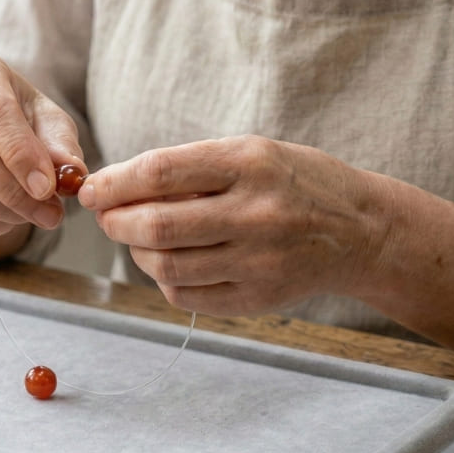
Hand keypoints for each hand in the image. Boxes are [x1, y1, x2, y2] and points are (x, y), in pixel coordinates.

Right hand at [0, 49, 85, 259]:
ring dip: (4, 212)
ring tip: (35, 215)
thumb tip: (70, 173)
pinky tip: (8, 218)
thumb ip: (60, 143)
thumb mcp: (45, 118)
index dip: (20, 154)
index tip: (48, 187)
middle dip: (14, 190)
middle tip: (51, 212)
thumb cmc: (16, 117)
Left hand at [77, 135, 387, 316]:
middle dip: (116, 222)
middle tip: (107, 217)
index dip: (114, 182)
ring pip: (165, 266)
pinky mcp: (257, 298)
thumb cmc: (294, 183)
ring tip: (139, 238)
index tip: (91, 189)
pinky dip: (164, 279)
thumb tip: (115, 187)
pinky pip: (186, 295)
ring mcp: (258, 261)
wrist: (362, 231)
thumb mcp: (252, 153)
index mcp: (250, 164)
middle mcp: (255, 213)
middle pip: (156, 226)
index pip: (161, 171)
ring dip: (136, 252)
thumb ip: (189, 168)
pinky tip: (172, 261)